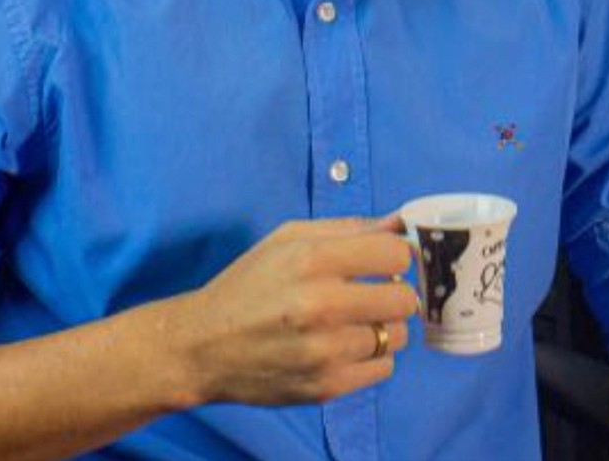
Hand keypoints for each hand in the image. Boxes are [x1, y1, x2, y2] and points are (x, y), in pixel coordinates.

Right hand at [176, 216, 417, 405]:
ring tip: (355, 321)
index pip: (395, 254)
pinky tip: (346, 346)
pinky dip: (372, 356)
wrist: (205, 346)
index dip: (396, 255)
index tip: (385, 261)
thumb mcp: (288, 238)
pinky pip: (383, 368)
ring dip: (384, 326)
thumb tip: (398, 223)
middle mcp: (322, 305)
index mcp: (312, 260)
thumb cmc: (249, 283)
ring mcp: (326, 351)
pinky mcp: (327, 386)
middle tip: (373, 292)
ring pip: (397, 336)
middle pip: (404, 298)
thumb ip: (347, 228)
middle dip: (395, 292)